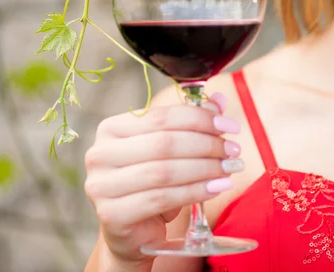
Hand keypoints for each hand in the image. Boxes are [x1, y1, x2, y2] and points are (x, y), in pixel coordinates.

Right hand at [84, 93, 242, 266]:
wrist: (133, 232)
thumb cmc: (153, 185)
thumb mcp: (173, 152)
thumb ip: (192, 124)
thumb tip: (220, 100)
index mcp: (111, 129)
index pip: (161, 116)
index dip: (200, 118)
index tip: (231, 126)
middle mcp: (99, 154)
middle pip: (164, 142)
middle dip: (206, 144)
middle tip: (234, 151)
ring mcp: (101, 185)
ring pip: (164, 171)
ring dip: (204, 169)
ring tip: (229, 169)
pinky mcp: (111, 214)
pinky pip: (161, 199)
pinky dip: (194, 192)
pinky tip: (216, 188)